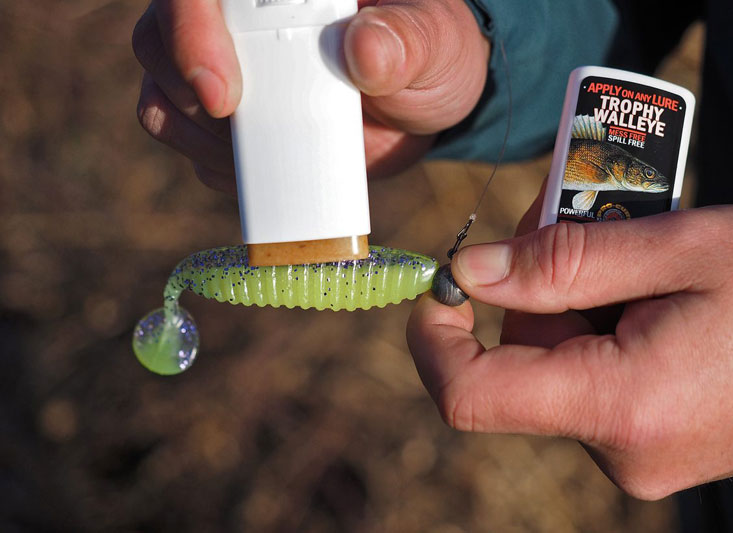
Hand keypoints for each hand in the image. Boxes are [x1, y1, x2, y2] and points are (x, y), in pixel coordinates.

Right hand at [132, 0, 489, 191]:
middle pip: (158, 42)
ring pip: (165, 101)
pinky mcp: (230, 124)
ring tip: (269, 163)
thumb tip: (363, 51)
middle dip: (187, 97)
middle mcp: (234, 21)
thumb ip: (406, 40)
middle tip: (242, 135)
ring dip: (203, 143)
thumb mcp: (434, 42)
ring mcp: (225, 71)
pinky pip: (194, 151)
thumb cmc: (429, 54)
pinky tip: (269, 180)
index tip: (222, 96)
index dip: (189, 32)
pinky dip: (221, 172)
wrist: (424, 103)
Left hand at [407, 202, 732, 499]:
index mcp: (619, 405)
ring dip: (573, 295)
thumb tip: (469, 272)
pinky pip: (592, 377)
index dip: (434, 338)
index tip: (443, 282)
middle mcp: (620, 449)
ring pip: (557, 363)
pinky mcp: (654, 442)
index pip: (470, 396)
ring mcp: (638, 453)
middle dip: (533, 283)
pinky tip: (645, 285)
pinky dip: (600, 322)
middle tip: (571, 210)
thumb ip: (560, 261)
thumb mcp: (674, 247)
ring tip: (628, 241)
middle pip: (520, 361)